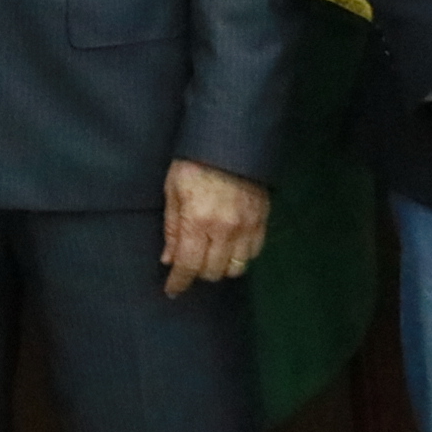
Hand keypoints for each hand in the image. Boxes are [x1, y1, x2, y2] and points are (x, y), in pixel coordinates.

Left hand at [161, 159, 270, 297]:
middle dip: (198, 273)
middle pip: (213, 272)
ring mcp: (247, 226)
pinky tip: (230, 246)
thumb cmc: (194, 162)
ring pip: (237, 268)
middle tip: (189, 263)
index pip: (188, 266)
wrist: (230, 141)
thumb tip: (169, 259)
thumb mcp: (172, 190)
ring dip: (221, 267)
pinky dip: (241, 256)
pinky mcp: (262, 220)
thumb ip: (172, 228)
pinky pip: (255, 252)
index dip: (179, 282)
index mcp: (198, 220)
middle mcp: (225, 228)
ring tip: (210, 255)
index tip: (172, 290)